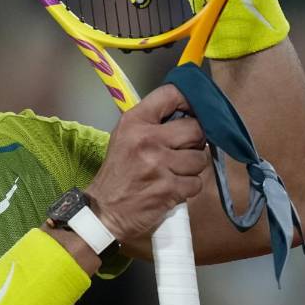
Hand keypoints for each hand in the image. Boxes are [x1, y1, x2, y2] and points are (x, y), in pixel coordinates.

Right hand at [85, 84, 208, 243]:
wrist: (104, 210)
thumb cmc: (118, 172)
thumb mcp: (125, 137)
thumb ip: (153, 122)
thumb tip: (190, 114)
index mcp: (135, 121)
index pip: (170, 94)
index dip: (190, 100)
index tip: (195, 109)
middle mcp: (147, 139)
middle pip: (195, 128)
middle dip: (196, 141)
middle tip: (185, 149)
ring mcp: (159, 165)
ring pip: (200, 158)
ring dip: (192, 167)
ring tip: (176, 171)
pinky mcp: (169, 189)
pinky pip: (196, 182)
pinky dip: (188, 187)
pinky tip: (173, 187)